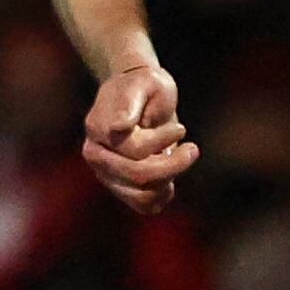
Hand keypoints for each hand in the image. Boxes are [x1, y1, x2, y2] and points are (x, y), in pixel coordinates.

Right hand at [80, 61, 197, 212]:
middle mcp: (96, 155)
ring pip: (143, 195)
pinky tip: (171, 176)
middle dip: (174, 164)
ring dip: (170, 178)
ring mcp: (106, 174)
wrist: (139, 96)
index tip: (181, 129)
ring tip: (180, 158)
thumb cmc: (144, 86)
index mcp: (97, 129)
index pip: (134, 150)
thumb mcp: (144, 84)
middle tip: (192, 148)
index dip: (162, 140)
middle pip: (139, 175)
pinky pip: (145, 206)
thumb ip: (129, 105)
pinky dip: (163, 195)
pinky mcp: (120, 187)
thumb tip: (118, 128)